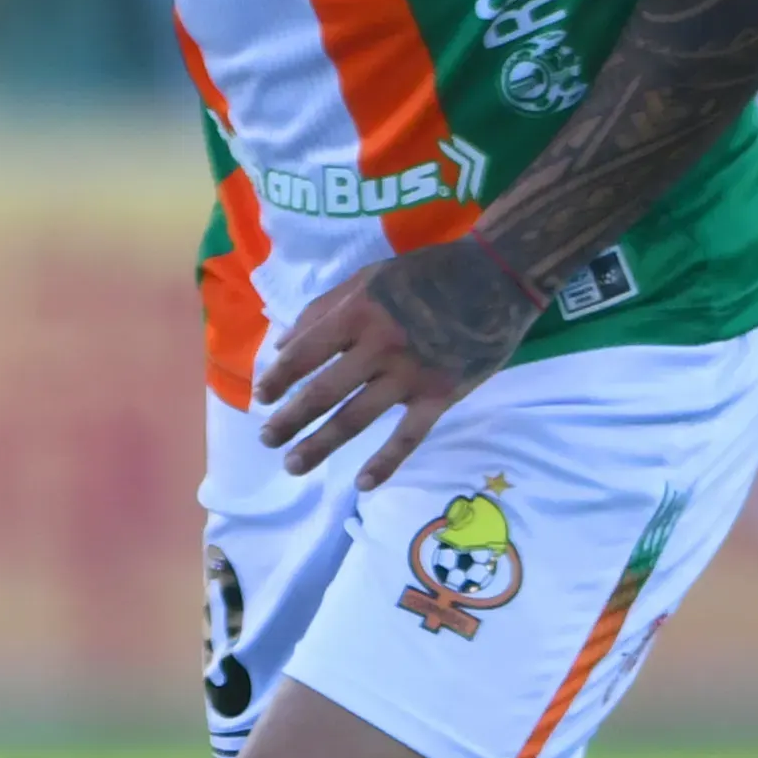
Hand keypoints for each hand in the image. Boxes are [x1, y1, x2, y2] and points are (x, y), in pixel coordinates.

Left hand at [254, 234, 541, 487]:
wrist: (496, 277)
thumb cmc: (426, 274)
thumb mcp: (367, 277)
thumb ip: (322, 309)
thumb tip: (282, 344)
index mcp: (357, 314)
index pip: (305, 354)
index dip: (278, 378)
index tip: (261, 397)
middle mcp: (378, 347)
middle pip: (323, 392)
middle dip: (289, 420)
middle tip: (266, 440)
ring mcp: (411, 375)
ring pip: (356, 418)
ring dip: (320, 445)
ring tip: (293, 465)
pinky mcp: (441, 395)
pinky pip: (409, 436)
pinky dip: (386, 463)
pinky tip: (363, 483)